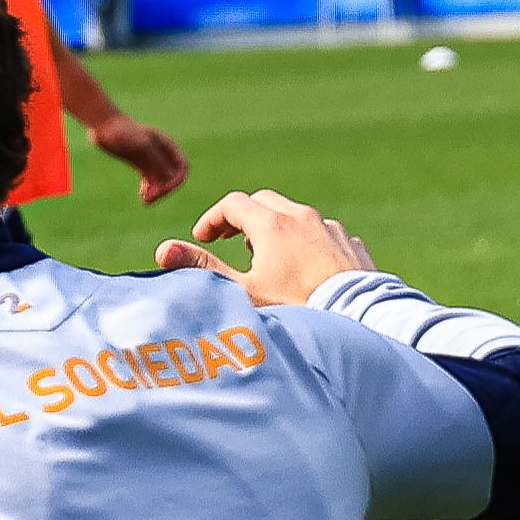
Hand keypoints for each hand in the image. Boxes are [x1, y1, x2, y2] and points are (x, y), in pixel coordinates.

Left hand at [92, 115, 191, 204]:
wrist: (104, 126)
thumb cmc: (122, 131)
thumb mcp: (140, 144)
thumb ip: (155, 159)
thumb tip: (168, 176)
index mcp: (167, 145)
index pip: (182, 167)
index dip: (175, 181)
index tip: (160, 189)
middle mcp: (162, 153)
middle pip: (173, 176)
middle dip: (165, 189)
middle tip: (149, 198)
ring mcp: (151, 159)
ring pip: (162, 181)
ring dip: (157, 192)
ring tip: (145, 200)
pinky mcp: (140, 164)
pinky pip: (151, 180)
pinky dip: (150, 189)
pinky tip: (142, 195)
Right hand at [155, 187, 372, 309]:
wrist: (356, 317)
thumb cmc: (296, 307)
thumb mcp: (243, 291)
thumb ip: (203, 269)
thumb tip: (162, 250)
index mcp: (272, 224)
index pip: (233, 203)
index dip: (213, 218)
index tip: (203, 238)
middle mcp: (302, 217)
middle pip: (264, 201)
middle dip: (242, 217)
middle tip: (229, 240)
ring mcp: (330, 229)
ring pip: (296, 215)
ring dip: (275, 227)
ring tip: (266, 256)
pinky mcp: (350, 244)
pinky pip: (323, 233)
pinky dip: (306, 241)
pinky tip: (304, 265)